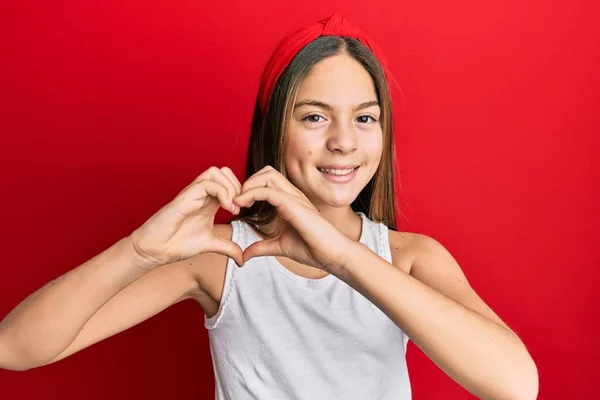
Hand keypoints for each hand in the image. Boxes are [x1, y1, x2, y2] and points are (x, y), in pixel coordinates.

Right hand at [129, 167, 244, 268]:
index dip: (241, 191)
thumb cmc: (178, 243)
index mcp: (209, 201)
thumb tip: (243, 260)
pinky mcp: (185, 197)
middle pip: (224, 171)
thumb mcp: (211, 244)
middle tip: (241, 206)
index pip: (228, 182)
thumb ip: (228, 248)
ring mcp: (193, 193)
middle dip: (237, 185)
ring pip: (216, 172)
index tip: (244, 210)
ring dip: (230, 187)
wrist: (156, 250)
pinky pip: (207, 183)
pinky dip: (222, 192)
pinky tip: (226, 208)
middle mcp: (202, 194)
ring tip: (232, 207)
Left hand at [234, 166, 351, 272]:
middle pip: (267, 172)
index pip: (268, 181)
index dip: (250, 188)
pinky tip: (241, 204)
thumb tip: (244, 255)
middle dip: (248, 182)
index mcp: (290, 201)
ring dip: (248, 185)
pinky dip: (251, 193)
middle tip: (237, 201)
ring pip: (267, 175)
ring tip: (238, 202)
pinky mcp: (294, 205)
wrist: (331, 256)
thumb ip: (262, 247)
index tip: (238, 204)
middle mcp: (293, 195)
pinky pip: (268, 191)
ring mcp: (294, 198)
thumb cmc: (313, 250)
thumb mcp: (280, 247)